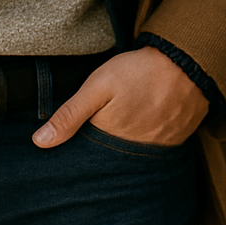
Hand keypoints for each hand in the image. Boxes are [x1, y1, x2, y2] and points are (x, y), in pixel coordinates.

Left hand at [32, 47, 208, 148]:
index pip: (88, 160)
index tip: (70, 149)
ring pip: (131, 157)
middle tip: (101, 131)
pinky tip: (141, 127)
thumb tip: (39, 142)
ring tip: (120, 131)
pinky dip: (145, 143)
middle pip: (110, 161)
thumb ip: (69, 115)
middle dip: (100, 154)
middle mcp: (134, 153)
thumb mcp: (98, 86)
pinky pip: (153, 150)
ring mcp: (156, 149)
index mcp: (111, 141)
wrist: (186, 63)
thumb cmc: (138, 72)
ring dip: (123, 149)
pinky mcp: (174, 142)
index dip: (78, 153)